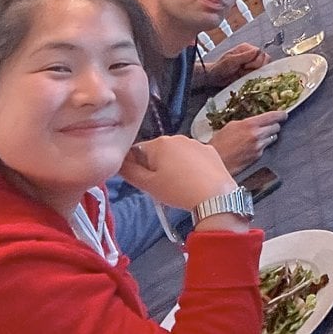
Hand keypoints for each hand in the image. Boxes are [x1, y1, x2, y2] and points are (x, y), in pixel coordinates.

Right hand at [119, 135, 235, 210]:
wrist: (214, 195)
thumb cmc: (178, 190)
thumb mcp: (147, 185)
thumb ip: (129, 172)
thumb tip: (118, 162)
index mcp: (159, 143)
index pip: (137, 151)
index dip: (137, 168)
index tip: (144, 182)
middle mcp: (178, 137)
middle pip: (157, 152)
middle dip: (155, 167)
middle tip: (161, 186)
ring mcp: (196, 143)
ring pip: (176, 155)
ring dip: (173, 167)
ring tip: (179, 186)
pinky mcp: (211, 150)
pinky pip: (193, 158)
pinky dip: (190, 167)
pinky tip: (193, 182)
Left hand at [203, 43, 268, 88]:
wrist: (215, 78)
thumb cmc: (219, 67)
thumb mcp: (230, 61)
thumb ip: (244, 56)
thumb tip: (257, 50)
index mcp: (246, 48)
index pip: (260, 52)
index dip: (256, 61)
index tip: (245, 66)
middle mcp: (251, 54)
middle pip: (265, 59)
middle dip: (256, 67)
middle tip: (244, 70)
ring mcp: (252, 63)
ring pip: (264, 67)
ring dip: (254, 73)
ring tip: (243, 74)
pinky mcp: (252, 72)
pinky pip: (260, 74)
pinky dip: (255, 77)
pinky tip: (246, 78)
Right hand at [207, 110, 287, 173]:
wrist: (216, 162)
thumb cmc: (219, 143)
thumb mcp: (231, 126)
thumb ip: (247, 122)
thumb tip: (256, 121)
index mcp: (250, 124)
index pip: (273, 116)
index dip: (281, 114)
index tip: (284, 114)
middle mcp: (257, 135)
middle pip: (276, 127)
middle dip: (273, 126)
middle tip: (268, 126)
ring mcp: (259, 147)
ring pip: (272, 138)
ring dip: (268, 137)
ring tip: (257, 137)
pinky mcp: (258, 157)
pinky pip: (265, 148)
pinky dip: (261, 146)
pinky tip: (251, 147)